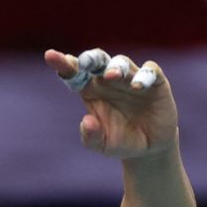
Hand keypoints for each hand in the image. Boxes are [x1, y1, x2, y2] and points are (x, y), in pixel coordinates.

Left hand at [45, 48, 178, 157]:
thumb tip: (87, 122)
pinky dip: (143, 75)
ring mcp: (131, 79)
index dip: (63, 63)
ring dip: (115, 67)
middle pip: (97, 60)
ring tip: (110, 76)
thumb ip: (91, 137)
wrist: (150, 149)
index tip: (50, 56)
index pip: (74, 72)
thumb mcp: (103, 145)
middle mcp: (109, 80)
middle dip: (90, 58)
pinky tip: (137, 86)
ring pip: (121, 62)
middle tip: (84, 62)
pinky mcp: (155, 83)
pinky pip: (149, 71)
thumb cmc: (121, 142)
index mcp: (90, 90)